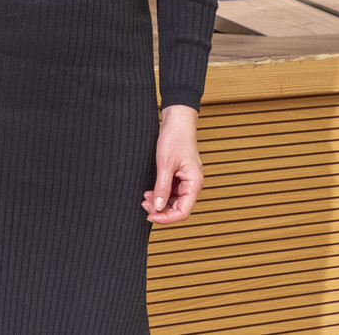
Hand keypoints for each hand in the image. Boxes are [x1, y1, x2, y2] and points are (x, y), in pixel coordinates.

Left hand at [143, 104, 201, 225]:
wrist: (177, 120)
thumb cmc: (175, 138)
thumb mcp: (165, 164)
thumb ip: (162, 187)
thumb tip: (159, 207)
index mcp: (194, 183)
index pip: (183, 211)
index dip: (166, 218)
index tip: (150, 216)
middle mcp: (192, 184)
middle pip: (178, 208)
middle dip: (160, 209)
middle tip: (144, 204)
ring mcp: (185, 180)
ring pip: (173, 201)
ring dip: (159, 202)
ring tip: (145, 197)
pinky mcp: (179, 176)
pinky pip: (170, 191)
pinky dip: (160, 193)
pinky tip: (149, 191)